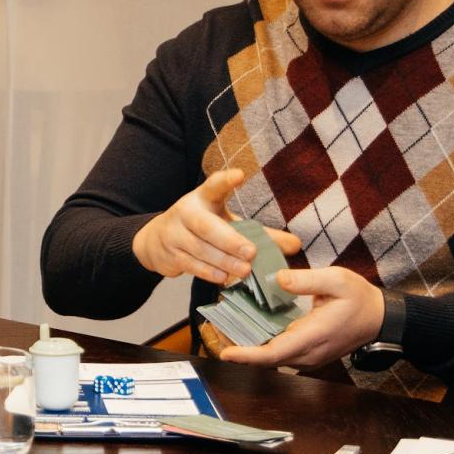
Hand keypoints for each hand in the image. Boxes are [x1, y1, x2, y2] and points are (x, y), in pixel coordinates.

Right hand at [133, 169, 302, 285]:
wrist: (157, 241)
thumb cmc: (202, 228)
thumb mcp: (227, 223)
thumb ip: (260, 234)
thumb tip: (295, 245)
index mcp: (203, 198)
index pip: (213, 186)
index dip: (225, 181)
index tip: (239, 175)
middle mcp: (186, 212)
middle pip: (205, 225)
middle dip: (228, 240)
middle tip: (251, 252)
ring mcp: (174, 234)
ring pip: (199, 249)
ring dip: (222, 261)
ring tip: (244, 271)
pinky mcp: (170, 254)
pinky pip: (190, 264)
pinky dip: (207, 272)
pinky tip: (224, 278)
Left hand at [219, 267, 382, 368]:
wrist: (380, 317)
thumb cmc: (360, 298)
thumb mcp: (337, 279)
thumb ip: (307, 279)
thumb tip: (277, 280)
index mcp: (313, 336)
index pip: (274, 353)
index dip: (248, 355)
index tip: (225, 352)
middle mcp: (308, 354)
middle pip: (267, 360)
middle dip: (239, 351)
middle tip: (214, 334)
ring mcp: (308, 358)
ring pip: (272, 360)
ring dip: (248, 350)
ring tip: (224, 332)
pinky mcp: (307, 355)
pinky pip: (280, 355)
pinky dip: (261, 347)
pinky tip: (247, 332)